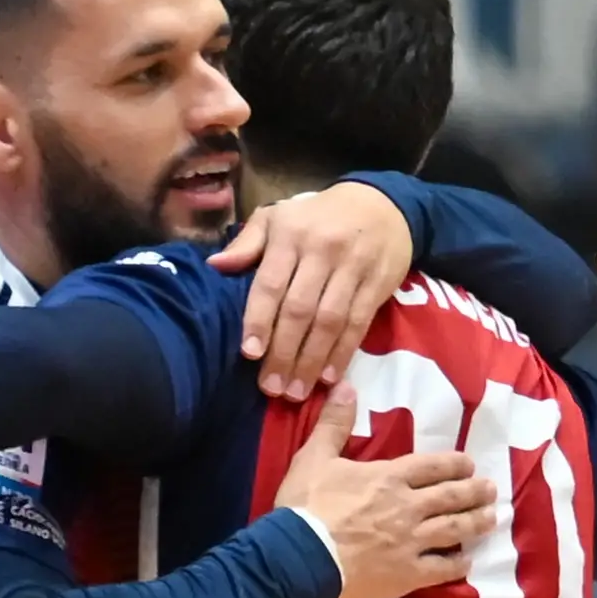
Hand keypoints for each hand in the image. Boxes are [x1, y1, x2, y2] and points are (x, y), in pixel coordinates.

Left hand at [212, 181, 415, 401]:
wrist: (382, 205)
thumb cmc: (318, 215)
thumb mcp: (280, 216)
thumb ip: (248, 242)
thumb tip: (214, 265)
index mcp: (291, 234)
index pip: (271, 283)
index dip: (259, 320)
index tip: (250, 354)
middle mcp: (321, 250)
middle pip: (299, 309)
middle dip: (284, 352)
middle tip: (271, 387)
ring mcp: (353, 268)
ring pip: (329, 321)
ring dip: (311, 361)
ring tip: (296, 392)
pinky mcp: (378, 284)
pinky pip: (358, 324)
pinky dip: (342, 353)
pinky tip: (327, 376)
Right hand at [273, 385, 501, 597]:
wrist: (298, 556)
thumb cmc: (304, 506)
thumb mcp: (314, 457)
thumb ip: (334, 423)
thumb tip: (346, 386)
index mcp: (389, 478)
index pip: (431, 466)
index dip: (454, 464)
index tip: (469, 465)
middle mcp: (408, 507)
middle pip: (451, 496)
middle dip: (475, 491)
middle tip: (491, 489)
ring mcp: (411, 541)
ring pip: (455, 529)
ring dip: (476, 522)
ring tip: (492, 518)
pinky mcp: (407, 574)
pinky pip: (442, 569)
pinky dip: (457, 564)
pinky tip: (467, 561)